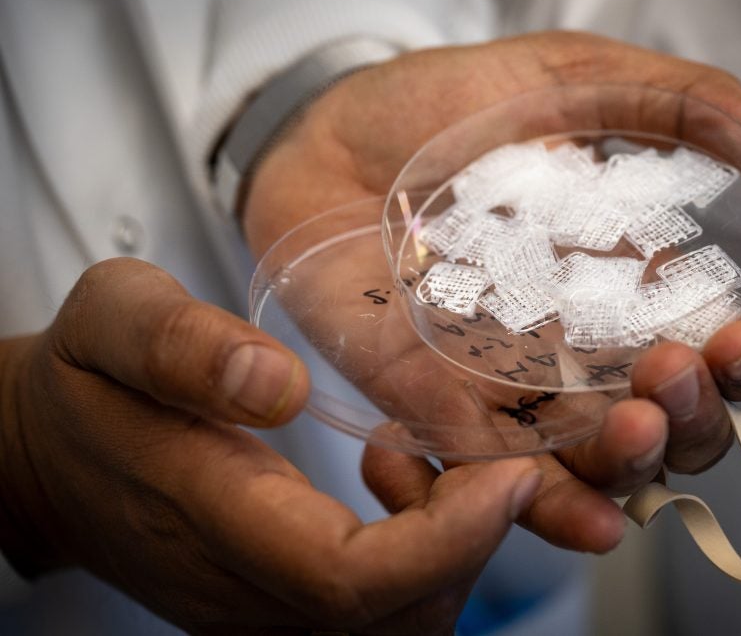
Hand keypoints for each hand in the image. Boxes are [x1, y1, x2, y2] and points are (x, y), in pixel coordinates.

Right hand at [0, 258, 541, 633]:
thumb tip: (280, 385)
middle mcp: (246, 589)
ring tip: (435, 451)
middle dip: (477, 539)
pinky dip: (426, 550)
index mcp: (213, 516)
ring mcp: (263, 608)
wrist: (45, 456)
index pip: (348, 580)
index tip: (507, 470)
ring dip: (456, 544)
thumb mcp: (112, 322)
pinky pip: (380, 609)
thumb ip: (180, 346)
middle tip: (498, 450)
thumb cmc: (86, 384)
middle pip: (398, 617)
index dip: (449, 540)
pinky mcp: (278, 602)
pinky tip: (400, 471)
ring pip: (402, 622)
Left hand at [244, 31, 740, 551]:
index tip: (739, 340)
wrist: (327, 129)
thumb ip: (677, 102)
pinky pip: (496, 482)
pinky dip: (545, 510)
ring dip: (630, 472)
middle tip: (673, 373)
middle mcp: (579, 354)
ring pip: (594, 469)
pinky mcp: (436, 411)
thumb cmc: (452, 106)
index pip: (708, 354)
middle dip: (693, 423)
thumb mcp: (572, 80)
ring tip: (633, 431)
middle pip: (667, 429)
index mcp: (625, 287)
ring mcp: (508, 389)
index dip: (740, 365)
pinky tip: (590, 520)